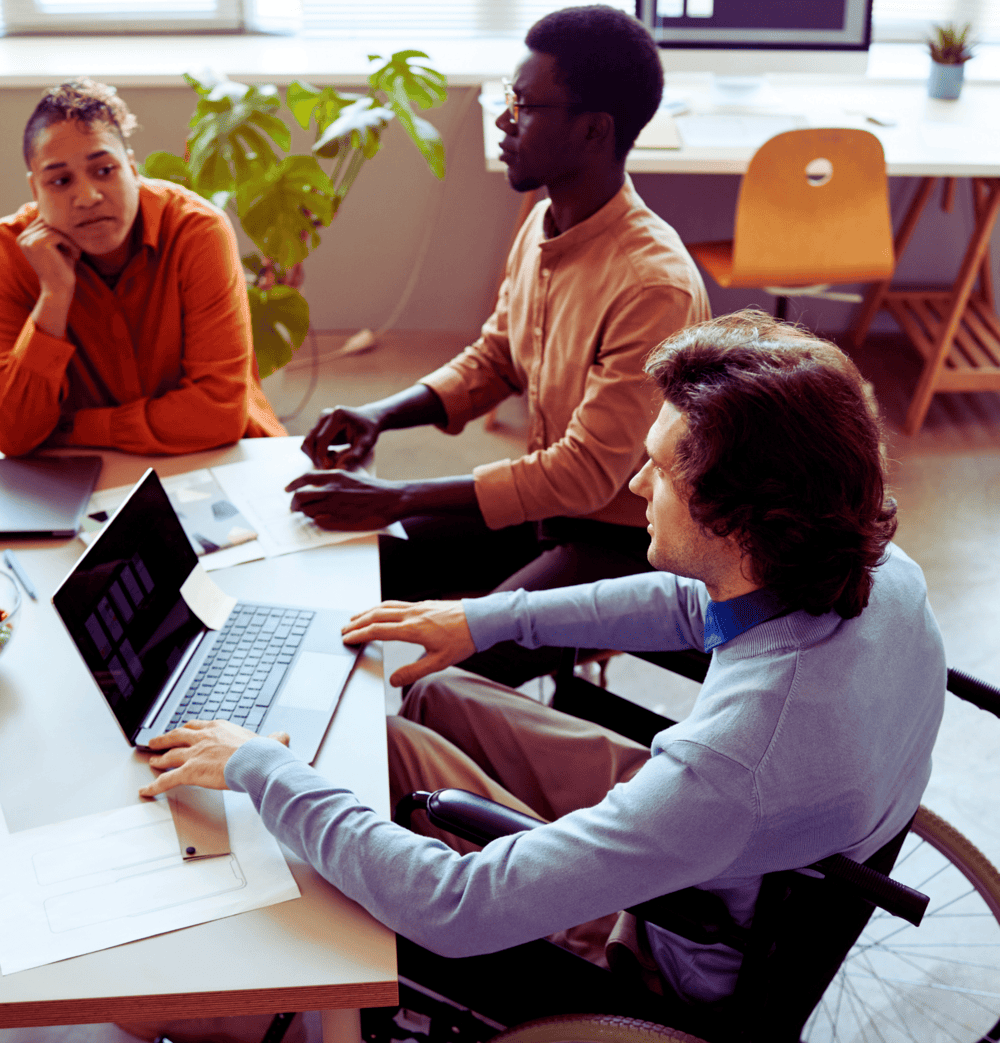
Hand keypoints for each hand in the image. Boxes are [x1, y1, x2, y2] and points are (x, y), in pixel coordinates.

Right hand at [16, 217, 79, 297]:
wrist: (60, 289)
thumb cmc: (62, 268)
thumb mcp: (57, 247)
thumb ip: (55, 231)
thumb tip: (63, 212)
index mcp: (24, 237)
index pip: (44, 222)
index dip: (61, 231)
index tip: (70, 247)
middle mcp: (23, 237)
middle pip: (49, 223)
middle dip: (66, 235)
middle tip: (75, 251)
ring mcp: (29, 240)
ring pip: (56, 228)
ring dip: (70, 240)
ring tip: (75, 254)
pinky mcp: (39, 243)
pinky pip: (60, 235)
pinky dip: (71, 245)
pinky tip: (75, 257)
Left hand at [138, 720, 289, 797]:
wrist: (256, 762)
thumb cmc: (262, 753)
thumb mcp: (269, 741)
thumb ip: (273, 739)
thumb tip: (282, 737)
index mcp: (220, 728)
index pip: (198, 726)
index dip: (187, 729)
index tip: (183, 730)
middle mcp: (203, 738)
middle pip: (177, 736)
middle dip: (165, 739)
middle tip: (156, 741)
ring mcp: (194, 753)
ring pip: (169, 755)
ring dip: (159, 759)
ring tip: (152, 762)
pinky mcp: (189, 770)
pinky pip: (166, 780)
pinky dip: (154, 786)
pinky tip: (146, 790)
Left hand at [286, 470, 406, 530]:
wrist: (391, 500)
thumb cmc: (374, 490)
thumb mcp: (352, 478)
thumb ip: (334, 481)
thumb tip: (320, 487)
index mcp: (334, 477)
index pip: (304, 479)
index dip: (292, 484)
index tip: (287, 490)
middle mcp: (330, 490)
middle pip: (300, 497)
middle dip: (295, 503)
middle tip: (296, 508)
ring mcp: (333, 506)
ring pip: (307, 511)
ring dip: (307, 513)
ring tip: (314, 514)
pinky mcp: (338, 520)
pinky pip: (319, 522)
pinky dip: (318, 521)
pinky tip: (327, 520)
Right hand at [302, 405, 380, 469]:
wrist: (368, 419)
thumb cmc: (369, 431)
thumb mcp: (367, 444)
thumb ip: (355, 455)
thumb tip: (340, 468)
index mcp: (337, 416)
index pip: (321, 439)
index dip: (322, 456)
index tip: (329, 468)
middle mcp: (325, 415)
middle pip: (310, 440)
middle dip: (316, 458)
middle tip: (329, 468)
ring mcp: (320, 420)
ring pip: (307, 442)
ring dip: (315, 456)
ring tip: (332, 460)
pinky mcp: (318, 426)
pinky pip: (310, 443)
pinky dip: (316, 453)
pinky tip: (331, 455)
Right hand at [342, 599, 474, 686]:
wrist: (480, 619)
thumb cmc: (462, 640)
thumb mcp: (439, 661)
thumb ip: (414, 671)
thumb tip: (393, 681)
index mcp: (413, 629)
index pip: (378, 630)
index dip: (360, 634)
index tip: (347, 638)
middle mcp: (412, 614)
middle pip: (377, 615)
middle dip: (357, 622)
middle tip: (344, 629)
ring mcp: (417, 607)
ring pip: (385, 606)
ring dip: (367, 612)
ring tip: (355, 618)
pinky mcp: (423, 604)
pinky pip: (395, 603)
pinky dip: (381, 607)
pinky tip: (380, 611)